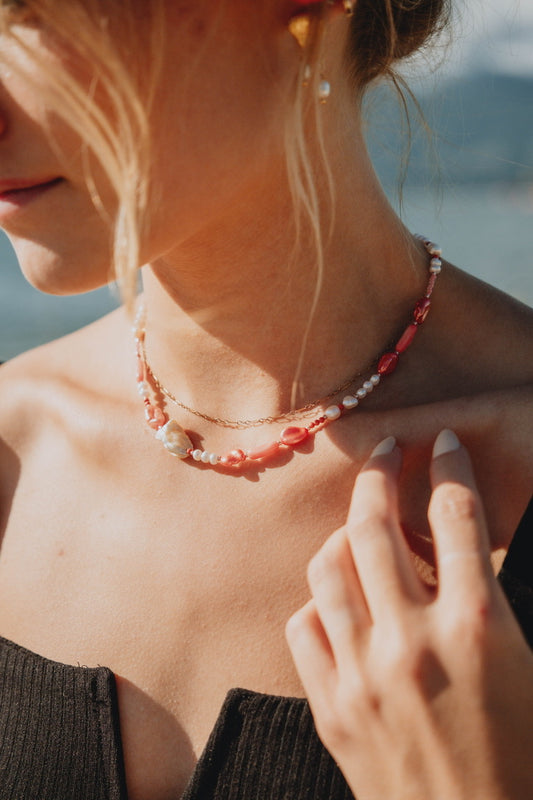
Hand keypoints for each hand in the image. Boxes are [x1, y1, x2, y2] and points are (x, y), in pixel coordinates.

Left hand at [286, 430, 532, 799]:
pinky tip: (340, 601)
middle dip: (380, 473)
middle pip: (375, 525)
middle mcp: (413, 642)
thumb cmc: (526, 761)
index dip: (449, 466)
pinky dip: (320, 602)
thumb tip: (468, 549)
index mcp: (479, 628)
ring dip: (343, 532)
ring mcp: (363, 677)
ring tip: (359, 524)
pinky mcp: (332, 710)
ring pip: (328, 567)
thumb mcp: (531, 667)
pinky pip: (305, 626)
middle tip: (386, 451)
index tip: (442, 444)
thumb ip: (494, 600)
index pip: (457, 515)